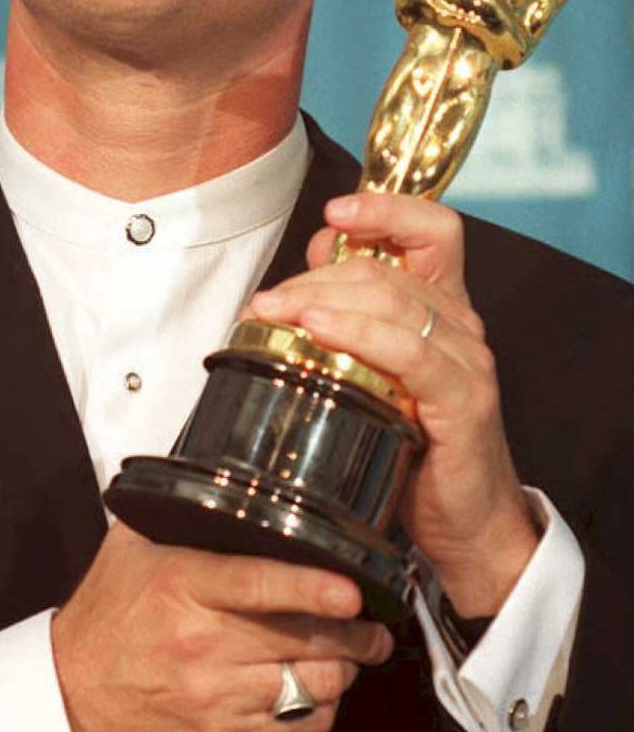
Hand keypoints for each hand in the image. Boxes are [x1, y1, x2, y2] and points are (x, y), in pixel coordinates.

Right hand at [51, 522, 392, 731]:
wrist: (70, 696)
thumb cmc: (105, 617)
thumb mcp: (130, 548)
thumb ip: (177, 514)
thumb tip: (214, 472)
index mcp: (184, 587)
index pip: (260, 586)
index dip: (314, 589)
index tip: (352, 591)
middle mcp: (204, 644)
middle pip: (304, 639)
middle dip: (356, 633)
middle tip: (375, 624)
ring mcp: (217, 696)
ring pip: (313, 686)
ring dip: (344, 669)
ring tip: (353, 654)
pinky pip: (299, 728)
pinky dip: (322, 708)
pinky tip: (319, 689)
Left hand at [248, 192, 539, 617]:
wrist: (465, 525)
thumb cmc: (416, 448)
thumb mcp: (378, 371)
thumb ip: (355, 311)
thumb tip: (318, 249)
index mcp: (443, 306)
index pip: (433, 229)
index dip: (386, 206)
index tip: (334, 211)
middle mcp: (460, 323)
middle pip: (387, 267)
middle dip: (316, 274)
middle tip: (265, 301)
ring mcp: (466, 359)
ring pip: (392, 300)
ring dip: (320, 298)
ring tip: (271, 312)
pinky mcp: (463, 399)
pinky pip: (409, 352)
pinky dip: (357, 333)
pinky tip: (316, 330)